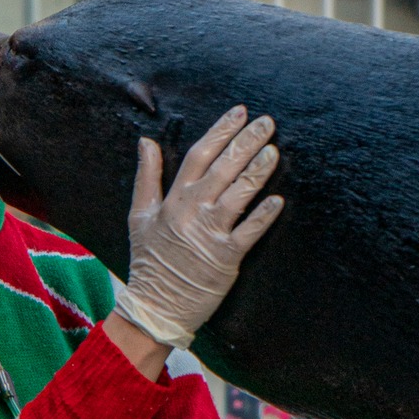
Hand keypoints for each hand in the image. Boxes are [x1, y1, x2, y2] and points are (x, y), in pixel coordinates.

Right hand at [113, 106, 282, 353]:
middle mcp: (193, 210)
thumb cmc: (149, 260)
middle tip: (268, 122)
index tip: (239, 112)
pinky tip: (279, 200)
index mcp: (174, 198)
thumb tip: (146, 140)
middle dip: (247, 142)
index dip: (220, 131)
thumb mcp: (139, 215)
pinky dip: (263, 216)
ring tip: (274, 151)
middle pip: (224, 168)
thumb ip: (146, 176)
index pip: (199, 154)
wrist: (156, 306)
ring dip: (258, 172)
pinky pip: (249, 232)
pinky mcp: (226, 257)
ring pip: (238, 194)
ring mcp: (210, 233)